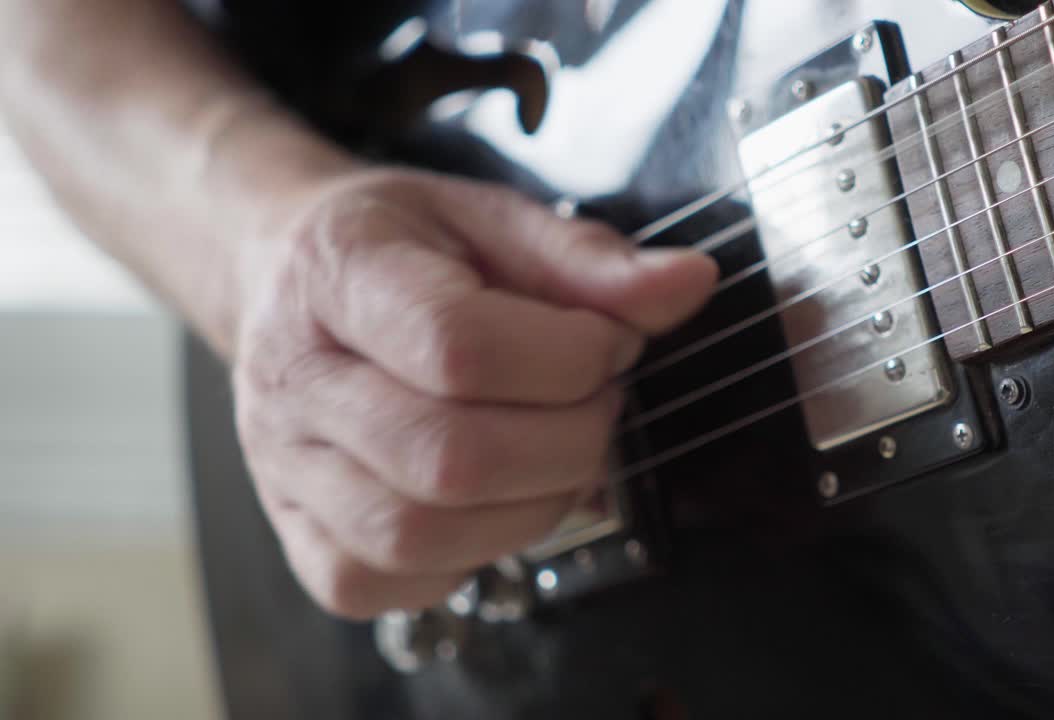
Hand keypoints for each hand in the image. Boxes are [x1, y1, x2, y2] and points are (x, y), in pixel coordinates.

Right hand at [231, 167, 716, 619]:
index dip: (568, 359)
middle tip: (598, 402)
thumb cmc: (395, 246)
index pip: (456, 349)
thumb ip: (588, 258)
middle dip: (569, 442)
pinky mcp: (296, 534)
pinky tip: (495, 499)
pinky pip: (384, 582)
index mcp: (339, 277)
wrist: (287, 274)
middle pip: (447, 458)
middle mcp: (294, 380)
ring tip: (558, 450)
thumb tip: (686, 286)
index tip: (610, 344)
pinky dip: (468, 555)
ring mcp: (283, 467)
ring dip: (531, 506)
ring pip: (418, 535)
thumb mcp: (490, 217)